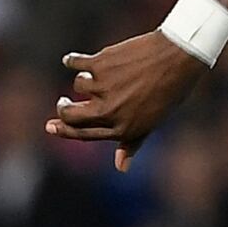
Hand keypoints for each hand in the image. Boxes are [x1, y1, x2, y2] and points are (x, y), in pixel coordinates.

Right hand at [44, 31, 208, 171]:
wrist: (177, 58)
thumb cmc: (168, 91)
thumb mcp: (152, 121)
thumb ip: (131, 143)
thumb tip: (120, 168)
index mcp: (122, 128)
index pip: (83, 133)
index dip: (64, 130)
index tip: (50, 126)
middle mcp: (109, 111)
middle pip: (70, 114)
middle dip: (62, 109)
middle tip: (62, 102)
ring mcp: (102, 87)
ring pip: (77, 85)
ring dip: (85, 79)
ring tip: (106, 74)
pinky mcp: (99, 64)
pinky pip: (75, 63)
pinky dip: (72, 61)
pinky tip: (72, 60)